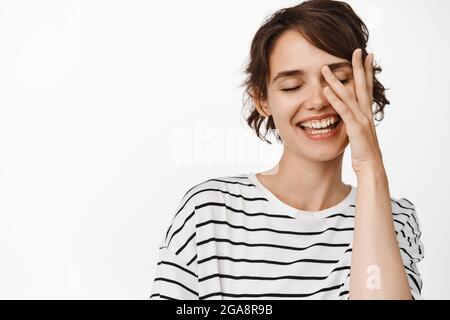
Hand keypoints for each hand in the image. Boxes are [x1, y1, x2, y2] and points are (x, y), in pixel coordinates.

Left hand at [321, 48, 383, 174]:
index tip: (367, 56)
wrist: (371, 167)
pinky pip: (342, 111)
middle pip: (362, 85)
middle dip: (359, 67)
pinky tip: (326, 90)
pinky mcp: (354, 128)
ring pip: (348, 95)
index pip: (366, 88)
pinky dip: (334, 99)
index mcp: (366, 113)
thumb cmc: (364, 153)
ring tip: (326, 68)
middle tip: (357, 50)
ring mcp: (361, 120)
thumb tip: (348, 117)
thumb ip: (354, 122)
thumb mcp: (358, 134)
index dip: (367, 72)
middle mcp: (366, 113)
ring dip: (336, 81)